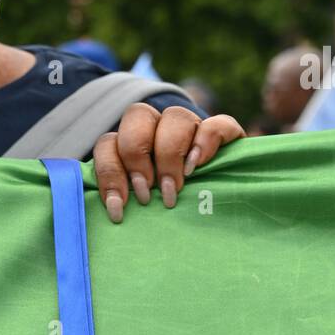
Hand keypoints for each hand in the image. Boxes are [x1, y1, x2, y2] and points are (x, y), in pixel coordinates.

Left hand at [93, 104, 244, 222]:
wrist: (221, 219)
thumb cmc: (169, 216)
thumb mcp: (142, 210)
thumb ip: (123, 202)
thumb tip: (110, 211)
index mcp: (131, 144)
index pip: (108, 142)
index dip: (109, 171)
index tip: (118, 207)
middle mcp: (159, 128)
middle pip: (137, 115)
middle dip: (136, 156)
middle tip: (147, 194)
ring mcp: (192, 127)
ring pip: (175, 116)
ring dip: (169, 153)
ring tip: (174, 188)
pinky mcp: (226, 134)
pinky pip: (215, 125)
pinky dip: (204, 143)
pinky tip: (197, 167)